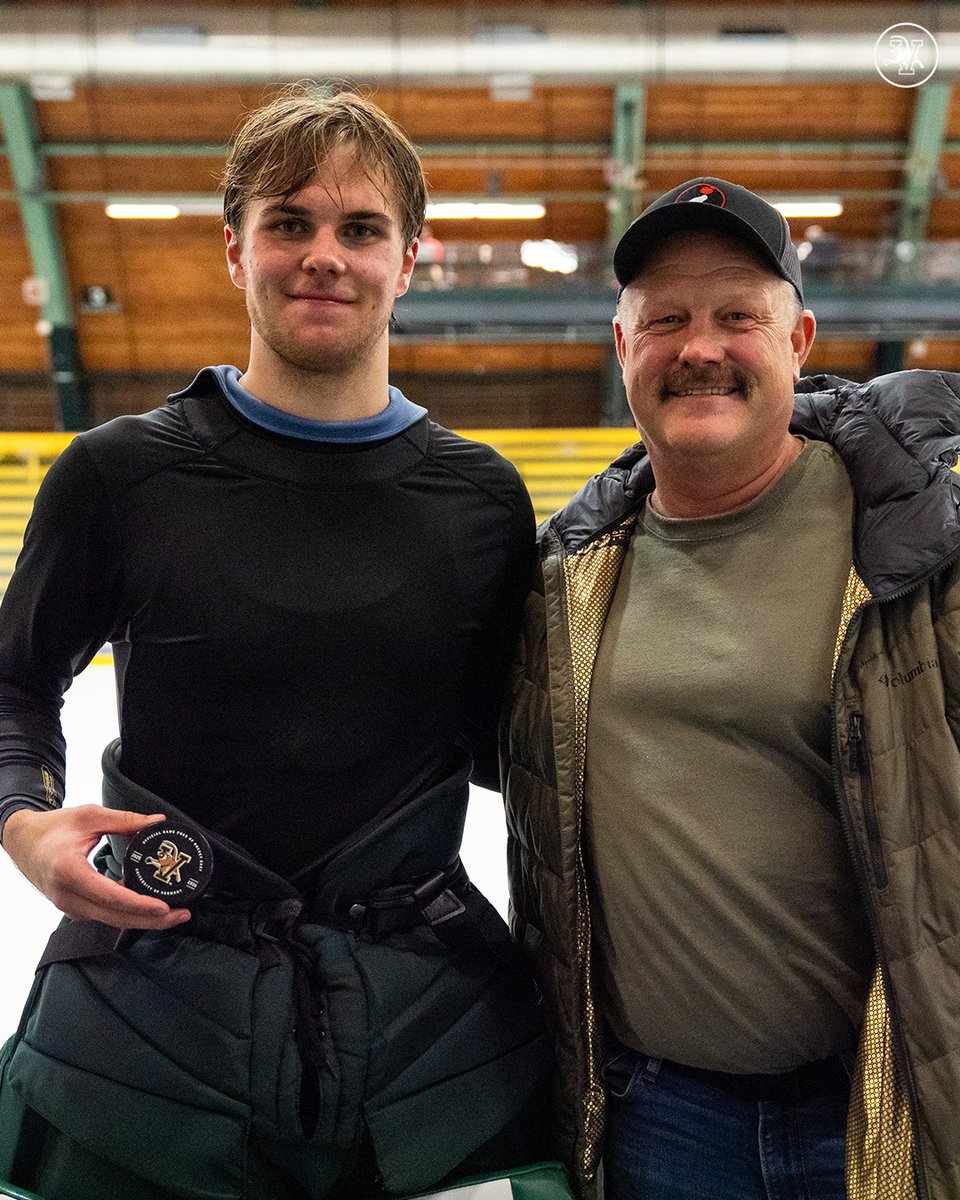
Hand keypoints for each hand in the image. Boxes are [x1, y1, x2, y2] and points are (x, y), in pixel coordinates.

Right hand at [2, 806, 192, 929]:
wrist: (21, 841)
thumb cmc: (52, 827)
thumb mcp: (89, 816)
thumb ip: (125, 820)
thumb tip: (158, 822)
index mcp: (70, 872)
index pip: (110, 896)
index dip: (139, 905)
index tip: (164, 907)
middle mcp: (67, 896)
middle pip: (114, 918)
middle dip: (151, 921)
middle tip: (181, 915)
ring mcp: (68, 906)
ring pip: (110, 921)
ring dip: (142, 920)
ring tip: (173, 914)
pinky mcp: (72, 908)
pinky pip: (104, 916)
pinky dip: (127, 914)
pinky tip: (148, 908)